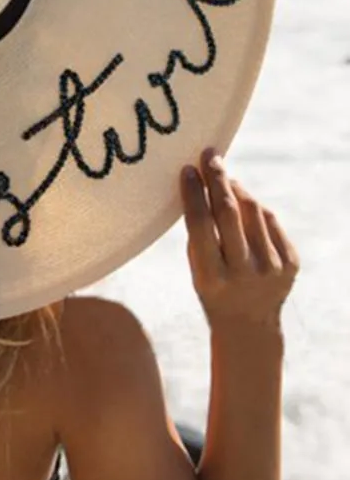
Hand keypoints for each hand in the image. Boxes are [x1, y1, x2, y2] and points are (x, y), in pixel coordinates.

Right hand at [180, 149, 299, 331]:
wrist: (249, 324)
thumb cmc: (213, 287)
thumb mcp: (198, 268)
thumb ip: (201, 233)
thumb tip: (205, 185)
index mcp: (212, 277)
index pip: (202, 225)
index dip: (195, 194)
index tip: (188, 169)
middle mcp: (244, 272)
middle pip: (229, 212)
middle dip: (218, 179)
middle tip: (210, 155)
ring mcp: (272, 268)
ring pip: (253, 212)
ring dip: (236, 190)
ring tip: (223, 179)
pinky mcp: (291, 263)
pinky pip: (270, 222)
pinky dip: (254, 209)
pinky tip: (243, 205)